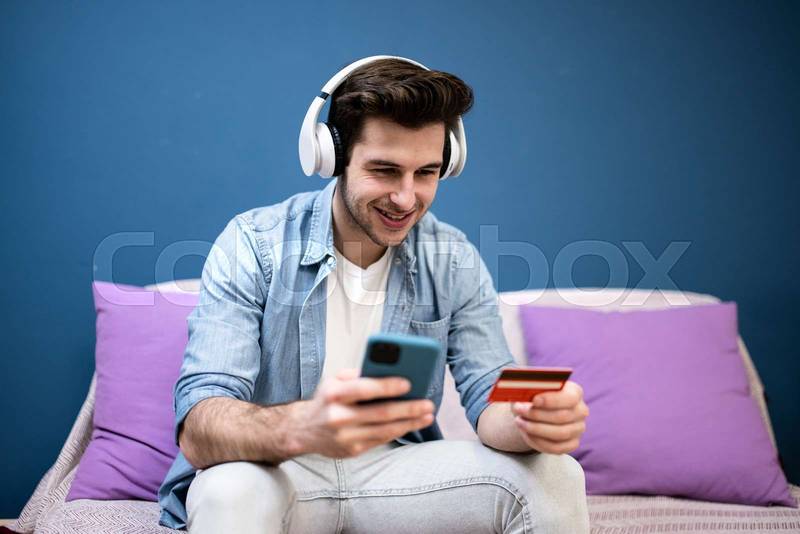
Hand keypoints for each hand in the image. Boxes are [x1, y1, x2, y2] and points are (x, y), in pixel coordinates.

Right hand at [289, 368, 434, 458]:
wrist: (303, 430)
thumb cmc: (326, 400)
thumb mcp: (334, 380)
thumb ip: (358, 374)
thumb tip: (389, 370)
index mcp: (334, 394)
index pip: (364, 389)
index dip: (387, 386)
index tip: (409, 383)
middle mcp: (338, 417)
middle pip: (380, 413)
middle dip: (408, 408)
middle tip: (427, 403)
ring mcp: (345, 437)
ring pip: (385, 429)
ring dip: (410, 422)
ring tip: (427, 414)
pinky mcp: (352, 450)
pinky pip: (382, 439)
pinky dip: (399, 430)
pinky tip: (412, 423)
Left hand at [510, 381, 588, 454]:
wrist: (536, 411)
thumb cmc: (534, 395)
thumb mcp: (532, 386)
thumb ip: (531, 385)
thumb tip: (523, 388)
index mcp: (575, 392)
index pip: (569, 398)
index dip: (551, 400)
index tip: (534, 400)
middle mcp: (581, 411)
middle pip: (562, 417)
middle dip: (537, 414)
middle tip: (518, 410)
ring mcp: (578, 429)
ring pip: (559, 434)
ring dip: (535, 429)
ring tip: (519, 421)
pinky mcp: (572, 443)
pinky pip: (556, 448)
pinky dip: (538, 441)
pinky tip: (526, 433)